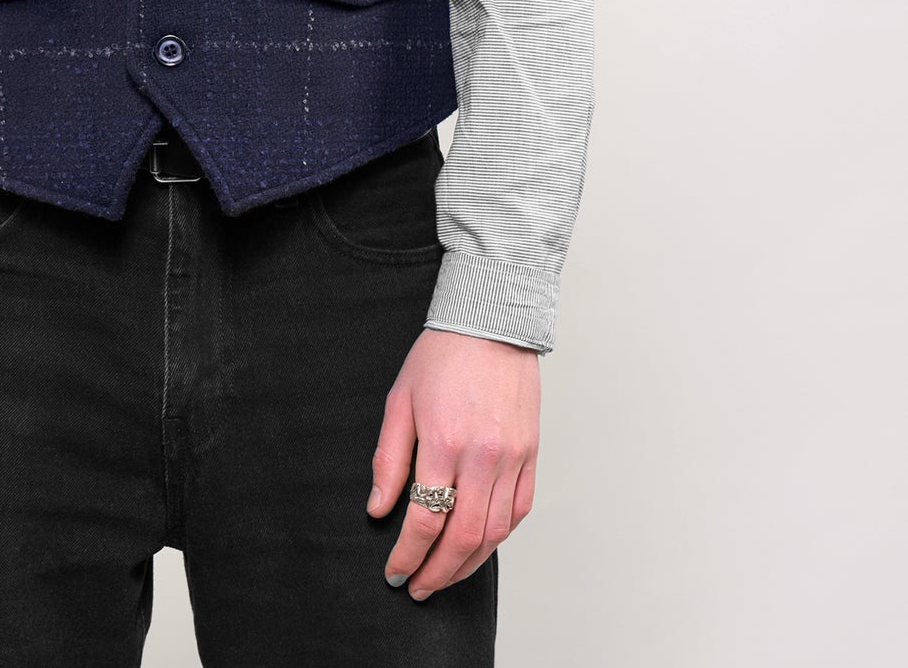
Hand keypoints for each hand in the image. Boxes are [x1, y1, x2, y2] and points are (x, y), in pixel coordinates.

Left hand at [368, 326, 539, 598]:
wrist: (491, 322)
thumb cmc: (441, 356)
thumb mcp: (399, 400)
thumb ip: (388, 459)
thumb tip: (378, 509)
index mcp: (444, 441)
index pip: (424, 519)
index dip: (406, 555)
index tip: (394, 573)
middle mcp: (483, 456)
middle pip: (462, 538)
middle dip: (436, 572)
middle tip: (417, 588)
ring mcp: (512, 458)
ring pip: (494, 534)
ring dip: (468, 565)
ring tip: (444, 576)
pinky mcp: (531, 455)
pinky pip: (519, 512)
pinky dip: (498, 537)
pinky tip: (479, 546)